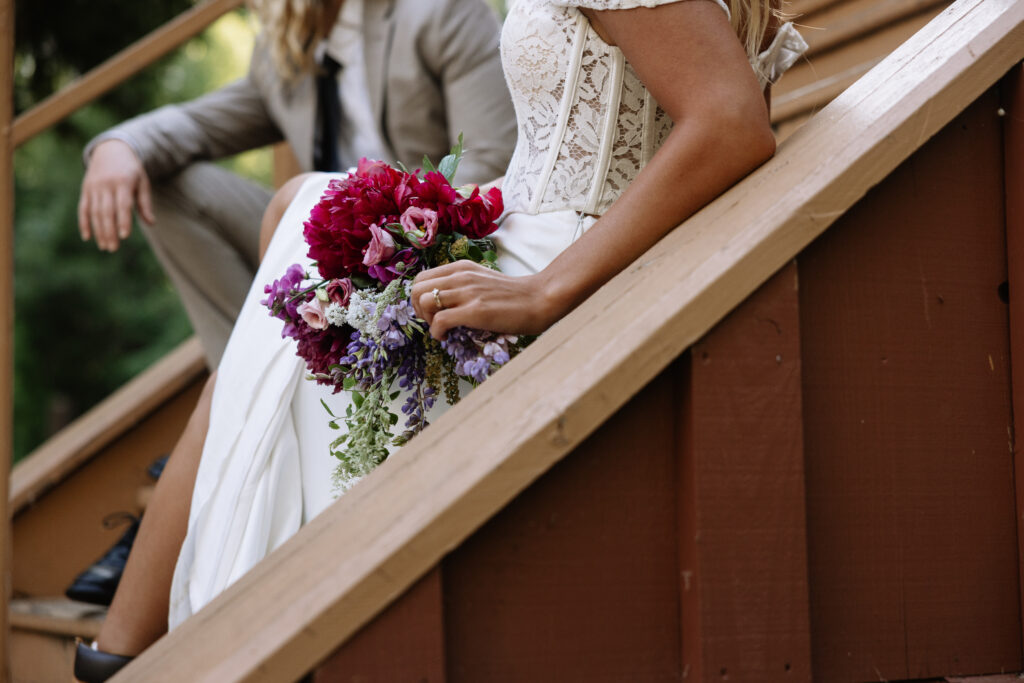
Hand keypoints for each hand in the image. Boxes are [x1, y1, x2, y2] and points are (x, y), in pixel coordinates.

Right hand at [78, 139, 154, 251]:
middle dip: (109, 231)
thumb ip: (144, 203)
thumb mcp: (142, 182)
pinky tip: (87, 237)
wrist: (111, 149)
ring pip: (94, 212)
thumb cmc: (131, 169)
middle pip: (106, 211)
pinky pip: (82, 208)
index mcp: (123, 182)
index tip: (124, 236)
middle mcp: (106, 184)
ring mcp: (93, 187)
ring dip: (98, 231)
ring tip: (104, 246)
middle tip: (113, 248)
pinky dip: (83, 223)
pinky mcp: (85, 189)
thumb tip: (151, 223)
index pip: (122, 204)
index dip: (123, 220)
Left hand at [410, 260, 558, 339]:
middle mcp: (461, 276)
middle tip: (432, 321)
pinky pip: (439, 322)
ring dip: (426, 320)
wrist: (539, 299)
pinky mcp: (474, 311)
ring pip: (423, 301)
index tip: (431, 311)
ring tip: (441, 329)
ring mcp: (467, 293)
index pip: (421, 277)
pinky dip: (437, 333)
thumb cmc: (514, 295)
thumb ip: (462, 285)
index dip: (419, 297)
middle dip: (417, 308)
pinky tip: (447, 337)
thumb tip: (443, 301)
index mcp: (461, 267)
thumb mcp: (482, 280)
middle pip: (416, 288)